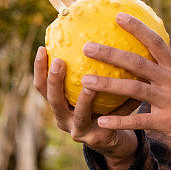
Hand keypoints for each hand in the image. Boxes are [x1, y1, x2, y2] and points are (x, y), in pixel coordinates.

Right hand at [33, 45, 141, 169]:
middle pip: (53, 101)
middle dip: (54, 81)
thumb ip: (92, 67)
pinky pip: (110, 121)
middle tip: (59, 61)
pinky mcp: (98, 139)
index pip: (42, 86)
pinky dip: (119, 109)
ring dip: (84, 98)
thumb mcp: (93, 89)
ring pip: (79, 114)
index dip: (39, 69)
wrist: (115, 139)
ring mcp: (79, 131)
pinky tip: (132, 97)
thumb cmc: (102, 107)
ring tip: (91, 84)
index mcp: (59, 105)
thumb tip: (101, 30)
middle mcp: (64, 119)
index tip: (42, 48)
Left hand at [80, 13, 170, 156]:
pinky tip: (101, 122)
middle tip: (87, 46)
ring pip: (134, 89)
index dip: (136, 28)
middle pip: (137, 63)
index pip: (155, 42)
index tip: (118, 16)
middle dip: (110, 53)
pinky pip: (139, 121)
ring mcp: (170, 102)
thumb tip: (155, 60)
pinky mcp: (169, 123)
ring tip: (85, 81)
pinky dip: (120, 121)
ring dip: (107, 85)